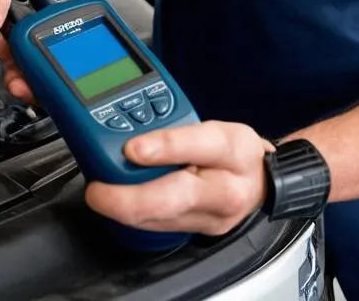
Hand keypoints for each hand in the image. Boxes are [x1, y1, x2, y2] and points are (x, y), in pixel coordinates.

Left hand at [85, 122, 274, 236]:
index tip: (131, 147)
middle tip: (97, 189)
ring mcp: (212, 219)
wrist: (261, 184)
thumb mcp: (213, 125)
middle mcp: (224, 189)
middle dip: (128, 197)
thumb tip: (129, 130)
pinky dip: (135, 216)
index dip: (163, 146)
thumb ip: (174, 127)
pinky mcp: (198, 234)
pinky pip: (159, 228)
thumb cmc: (234, 149)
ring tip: (99, 193)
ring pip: (160, 220)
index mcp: (232, 149)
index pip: (199, 145)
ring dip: (124, 208)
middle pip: (173, 198)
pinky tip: (119, 202)